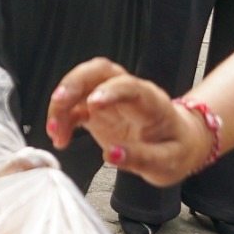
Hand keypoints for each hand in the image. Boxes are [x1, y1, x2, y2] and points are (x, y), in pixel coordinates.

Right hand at [47, 59, 213, 184]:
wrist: (178, 143)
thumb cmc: (175, 149)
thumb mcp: (167, 162)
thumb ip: (142, 158)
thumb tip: (111, 154)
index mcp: (152, 103)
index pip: (130, 86)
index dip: (111, 90)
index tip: (93, 104)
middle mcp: (129, 93)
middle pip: (100, 71)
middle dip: (75, 81)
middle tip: (59, 101)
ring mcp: (111, 99)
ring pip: (83, 83)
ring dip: (63, 102)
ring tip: (55, 131)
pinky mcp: (98, 110)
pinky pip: (75, 105)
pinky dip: (63, 118)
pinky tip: (59, 138)